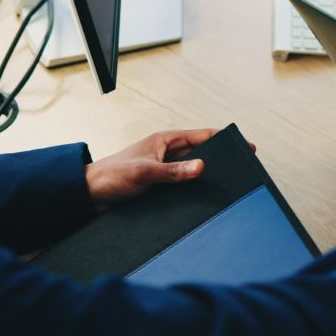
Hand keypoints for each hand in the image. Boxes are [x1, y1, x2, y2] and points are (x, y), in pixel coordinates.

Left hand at [85, 129, 230, 210]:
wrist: (89, 194)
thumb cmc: (111, 175)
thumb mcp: (145, 172)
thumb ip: (173, 171)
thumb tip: (201, 167)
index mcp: (166, 141)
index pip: (203, 136)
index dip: (226, 140)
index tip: (246, 146)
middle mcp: (168, 153)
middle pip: (203, 154)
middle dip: (221, 160)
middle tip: (241, 170)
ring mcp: (165, 169)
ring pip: (194, 171)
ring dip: (206, 178)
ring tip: (225, 187)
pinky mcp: (161, 185)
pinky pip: (184, 185)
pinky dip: (194, 190)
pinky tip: (203, 199)